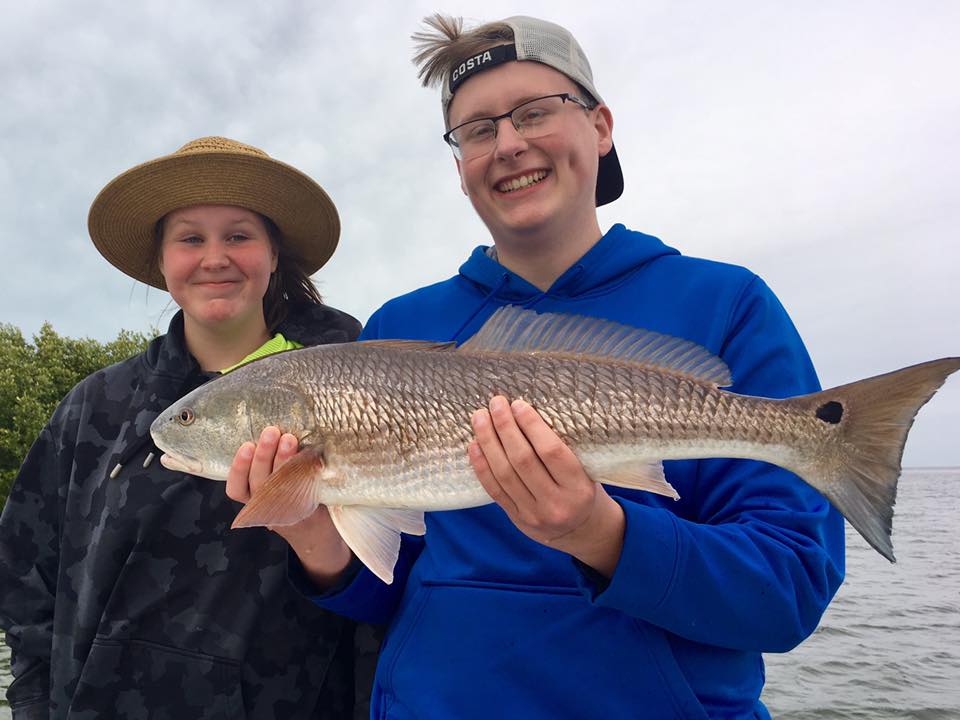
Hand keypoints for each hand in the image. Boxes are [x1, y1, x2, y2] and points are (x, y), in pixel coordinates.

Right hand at [226, 427, 351, 586]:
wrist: (318, 537)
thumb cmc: (292, 503)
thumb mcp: (272, 493)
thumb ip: (267, 471)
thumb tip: (272, 432)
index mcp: (254, 504)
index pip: (236, 490)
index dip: (238, 468)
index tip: (246, 446)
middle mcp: (267, 509)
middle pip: (259, 483)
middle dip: (264, 455)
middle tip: (271, 432)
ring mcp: (288, 512)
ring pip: (281, 485)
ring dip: (284, 460)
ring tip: (289, 439)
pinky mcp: (310, 511)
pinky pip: (305, 489)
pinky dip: (306, 471)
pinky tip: (310, 454)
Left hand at [469, 396, 625, 577]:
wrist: (581, 531)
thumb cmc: (582, 488)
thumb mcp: (586, 470)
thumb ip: (562, 449)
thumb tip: (527, 412)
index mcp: (578, 487)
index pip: (551, 452)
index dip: (532, 425)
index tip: (518, 404)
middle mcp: (556, 503)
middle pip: (522, 460)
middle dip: (506, 428)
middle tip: (496, 403)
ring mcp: (533, 514)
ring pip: (504, 473)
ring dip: (488, 442)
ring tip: (480, 418)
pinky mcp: (516, 519)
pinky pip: (494, 490)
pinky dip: (481, 465)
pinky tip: (474, 444)